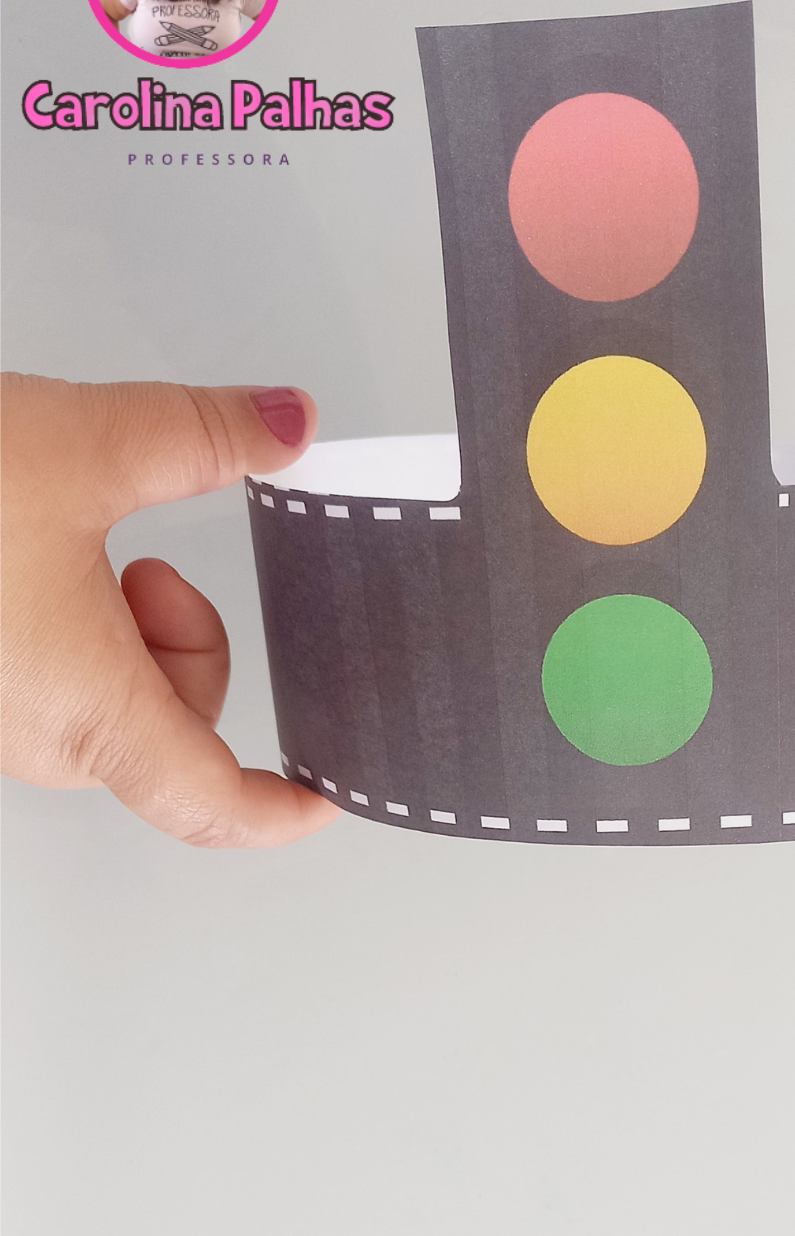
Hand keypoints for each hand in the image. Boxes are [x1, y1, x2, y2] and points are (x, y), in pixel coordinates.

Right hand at [1, 373, 340, 846]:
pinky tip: (20, 553)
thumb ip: (205, 436)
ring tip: (62, 541)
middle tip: (146, 564)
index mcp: (87, 712)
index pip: (212, 804)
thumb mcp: (82, 445)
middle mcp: (31, 738)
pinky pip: (40, 683)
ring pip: (104, 702)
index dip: (279, 812)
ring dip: (120, 628)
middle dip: (183, 644)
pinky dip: (63, 629)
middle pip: (169, 732)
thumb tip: (287, 422)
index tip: (324, 798)